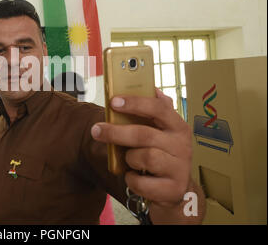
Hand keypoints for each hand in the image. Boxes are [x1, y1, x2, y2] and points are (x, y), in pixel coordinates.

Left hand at [91, 88, 191, 208]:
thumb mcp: (160, 133)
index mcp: (177, 126)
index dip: (136, 103)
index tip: (114, 101)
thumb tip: (152, 89)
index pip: (159, 108)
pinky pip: (143, 182)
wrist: (175, 190)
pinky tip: (133, 176)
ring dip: (129, 158)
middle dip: (116, 132)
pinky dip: (132, 180)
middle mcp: (181, 145)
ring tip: (129, 160)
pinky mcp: (172, 189)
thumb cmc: (162, 155)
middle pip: (144, 134)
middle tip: (97, 130)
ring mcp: (179, 168)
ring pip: (145, 157)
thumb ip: (155, 113)